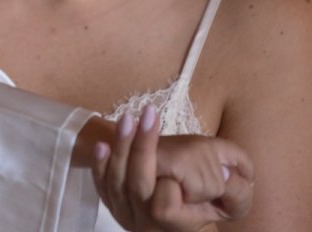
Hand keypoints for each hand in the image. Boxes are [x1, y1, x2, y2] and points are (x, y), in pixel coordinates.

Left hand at [92, 106, 253, 230]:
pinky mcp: (112, 202)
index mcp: (175, 224)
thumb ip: (236, 190)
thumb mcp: (229, 202)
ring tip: (129, 118)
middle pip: (137, 185)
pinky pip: (102, 183)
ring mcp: (126, 213)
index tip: (179, 166)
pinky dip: (100, 164)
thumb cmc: (208, 202)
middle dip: (141, 147)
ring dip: (122, 146)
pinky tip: (103, 143)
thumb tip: (236, 172)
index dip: (170, 185)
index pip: (164, 205)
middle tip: (149, 115)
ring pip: (117, 180)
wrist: (178, 214)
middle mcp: (146, 223)